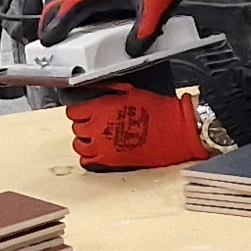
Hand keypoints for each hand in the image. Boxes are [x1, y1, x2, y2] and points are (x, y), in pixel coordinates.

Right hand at [43, 0, 188, 47]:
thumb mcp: (156, 7)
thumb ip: (145, 30)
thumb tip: (132, 50)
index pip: (71, 8)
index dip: (57, 25)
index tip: (47, 40)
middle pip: (60, 7)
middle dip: (48, 24)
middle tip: (45, 45)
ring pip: (69, 11)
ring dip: (60, 26)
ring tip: (57, 46)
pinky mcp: (106, 3)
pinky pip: (83, 15)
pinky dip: (75, 26)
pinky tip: (81, 40)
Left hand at [68, 84, 214, 171]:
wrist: (177, 131)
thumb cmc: (161, 111)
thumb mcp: (131, 91)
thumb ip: (108, 90)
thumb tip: (96, 89)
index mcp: (101, 109)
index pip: (73, 111)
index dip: (78, 110)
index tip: (84, 111)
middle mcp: (98, 128)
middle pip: (76, 128)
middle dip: (84, 124)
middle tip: (95, 122)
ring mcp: (104, 146)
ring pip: (79, 146)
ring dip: (85, 141)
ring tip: (96, 137)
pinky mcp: (112, 161)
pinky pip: (88, 161)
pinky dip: (89, 157)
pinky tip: (98, 151)